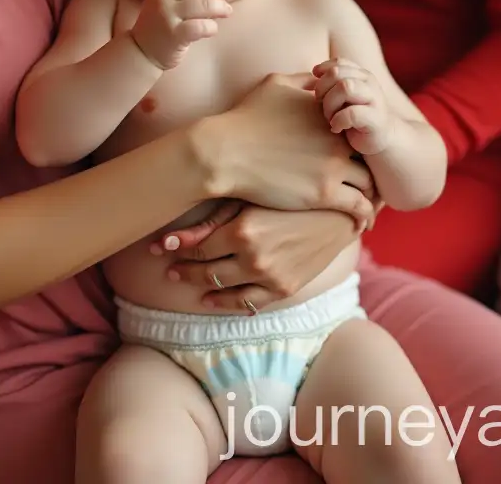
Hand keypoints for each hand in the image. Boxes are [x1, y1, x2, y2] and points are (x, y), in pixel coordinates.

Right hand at [131, 0, 231, 69]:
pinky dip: (212, 27)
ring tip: (226, 11)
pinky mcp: (176, 35)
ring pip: (203, 5)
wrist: (142, 51)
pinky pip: (202, 26)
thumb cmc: (159, 24)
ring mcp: (168, 16)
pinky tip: (211, 29)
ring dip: (220, 8)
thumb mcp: (164, 1)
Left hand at [151, 203, 361, 312]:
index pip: (198, 247)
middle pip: (205, 272)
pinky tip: (212, 298)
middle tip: (169, 268)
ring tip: (187, 283)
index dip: (177, 249)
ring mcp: (270, 278)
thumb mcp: (250, 200)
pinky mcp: (284, 289)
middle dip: (183, 270)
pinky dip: (227, 304)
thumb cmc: (290, 195)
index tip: (162, 248)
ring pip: (222, 292)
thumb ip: (211, 221)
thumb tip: (172, 238)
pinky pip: (248, 304)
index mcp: (242, 230)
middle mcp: (254, 258)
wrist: (338, 212)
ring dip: (200, 288)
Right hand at [205, 72, 376, 225]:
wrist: (223, 152)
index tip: (356, 158)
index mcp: (329, 113)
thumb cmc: (244, 118)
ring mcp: (332, 165)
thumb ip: (303, 80)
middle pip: (369, 157)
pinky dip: (364, 216)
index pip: (359, 128)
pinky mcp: (324, 193)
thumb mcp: (275, 84)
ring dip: (371, 195)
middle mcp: (336, 137)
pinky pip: (359, 206)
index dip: (359, 144)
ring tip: (368, 208)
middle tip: (369, 185)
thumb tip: (320, 78)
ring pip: (369, 183)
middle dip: (370, 170)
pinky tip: (360, 225)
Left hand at [308, 58, 395, 155]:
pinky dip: (338, 121)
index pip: (338, 63)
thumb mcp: (344, 96)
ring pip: (346, 87)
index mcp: (361, 75)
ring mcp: (375, 100)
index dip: (322, 72)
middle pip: (336, 73)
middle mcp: (369, 83)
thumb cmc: (355, 117)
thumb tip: (313, 71)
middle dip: (322, 89)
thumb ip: (333, 82)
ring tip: (330, 118)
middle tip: (321, 106)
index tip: (313, 87)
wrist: (381, 139)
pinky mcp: (376, 119)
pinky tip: (336, 128)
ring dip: (330, 105)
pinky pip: (352, 113)